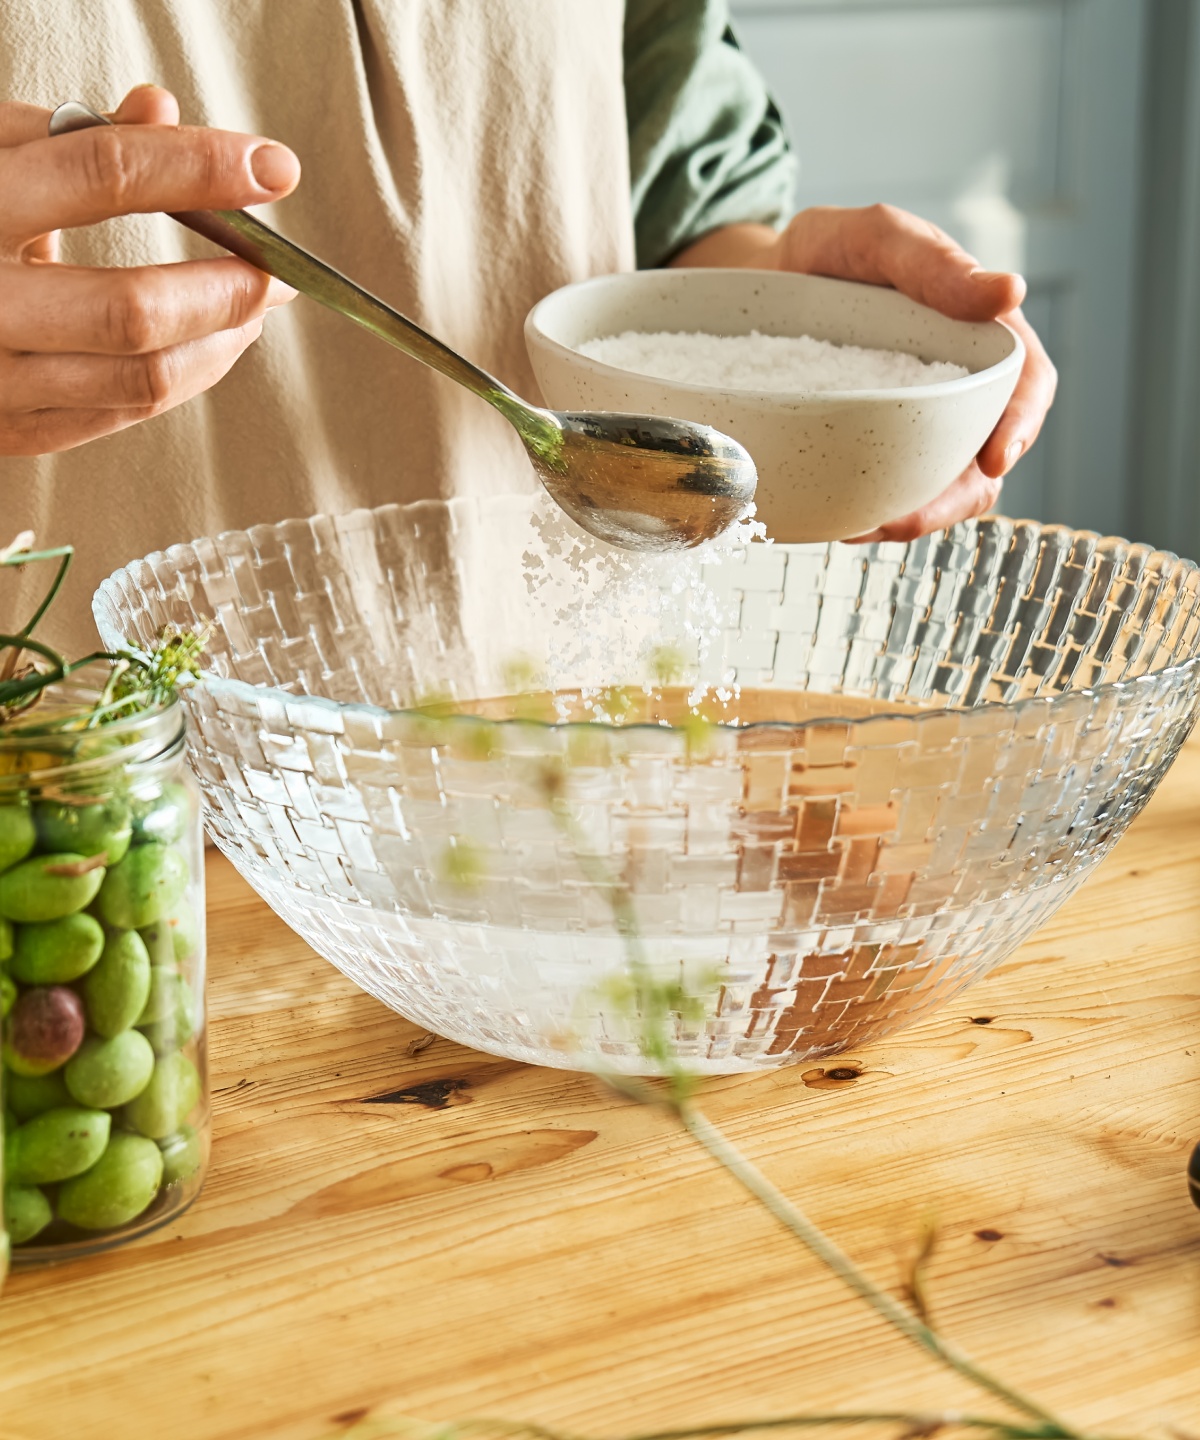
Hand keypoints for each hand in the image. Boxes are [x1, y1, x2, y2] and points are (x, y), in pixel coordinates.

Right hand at [0, 86, 299, 456]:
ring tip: (253, 305)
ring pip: (141, 377)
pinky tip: (211, 344)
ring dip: (221, 342)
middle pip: (133, 309)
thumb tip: (161, 112)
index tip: (273, 168)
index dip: (200, 169)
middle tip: (274, 267)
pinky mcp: (9, 428)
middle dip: (227, 288)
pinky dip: (185, 378)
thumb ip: (73, 139)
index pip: (102, 174)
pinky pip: (122, 411)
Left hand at [672, 207, 1056, 540]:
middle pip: (983, 460)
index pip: (1025, 386)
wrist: (758, 279)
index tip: (994, 461)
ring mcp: (914, 424)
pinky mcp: (870, 449)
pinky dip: (867, 512)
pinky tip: (837, 520)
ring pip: (936, 488)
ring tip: (861, 527)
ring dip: (909, 517)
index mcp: (978, 335)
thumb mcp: (876, 237)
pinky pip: (883, 493)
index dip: (1019, 427)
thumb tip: (1009, 290)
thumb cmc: (828, 250)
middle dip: (954, 499)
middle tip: (905, 519)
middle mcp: (955, 388)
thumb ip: (934, 262)